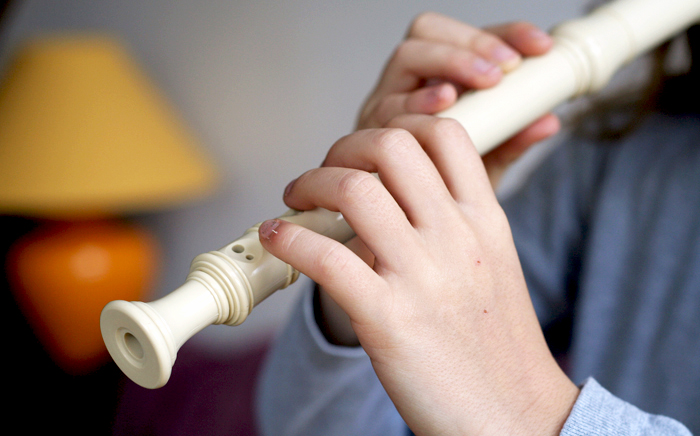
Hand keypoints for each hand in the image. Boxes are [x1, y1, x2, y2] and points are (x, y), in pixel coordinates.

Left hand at [260, 115, 578, 434]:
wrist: (511, 412)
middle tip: (326, 170)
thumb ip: (455, 221)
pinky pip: (326, 256)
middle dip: (345, 146)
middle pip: (392, 146)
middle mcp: (455, 237)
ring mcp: (422, 275)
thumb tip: (397, 195)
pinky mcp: (388, 318)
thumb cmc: (495, 343)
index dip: (398, 123)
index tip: (369, 148)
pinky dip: (290, 238)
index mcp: (484, 219)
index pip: (444, 133)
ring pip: (354, 189)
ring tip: (296, 200)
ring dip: (309, 184)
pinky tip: (278, 238)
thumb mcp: (492, 264)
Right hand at [357, 13, 559, 188]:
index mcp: (436, 80)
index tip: (540, 47)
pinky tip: (442, 110)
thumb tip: (549, 121)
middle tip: (505, 70)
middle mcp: (407, 86)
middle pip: (428, 33)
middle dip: (471, 43)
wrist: (408, 232)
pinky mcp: (365, 132)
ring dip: (450, 62)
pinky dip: (418, 101)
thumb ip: (512, 141)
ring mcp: (384, 106)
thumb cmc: (442, 193)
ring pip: (406, 57)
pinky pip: (387, 106)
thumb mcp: (486, 164)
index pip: (465, 37)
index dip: (502, 33)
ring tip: (484, 83)